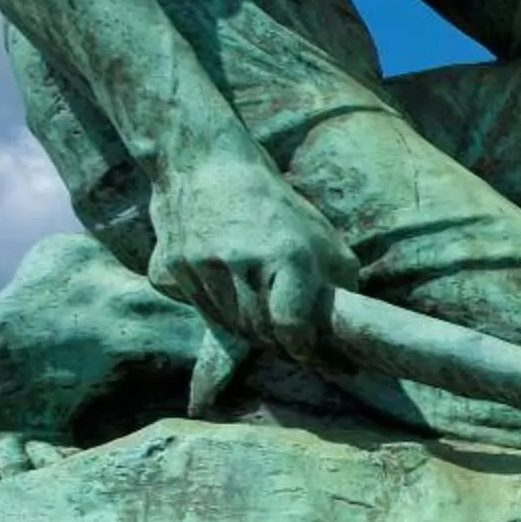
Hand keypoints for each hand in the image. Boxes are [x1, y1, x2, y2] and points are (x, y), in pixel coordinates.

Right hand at [145, 144, 357, 355]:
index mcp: (288, 254)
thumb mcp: (322, 237)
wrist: (206, 165)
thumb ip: (338, 281)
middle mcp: (243, 261)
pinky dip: (223, 317)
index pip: (292, 326)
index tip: (315, 356)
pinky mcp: (175, 267)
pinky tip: (237, 307)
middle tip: (295, 347)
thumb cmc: (274, 205)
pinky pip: (202, 310)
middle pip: (260, 330)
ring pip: (229, 325)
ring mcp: (204, 265)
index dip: (305, 349)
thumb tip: (346, 328)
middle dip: (280, 345)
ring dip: (251, 335)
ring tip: (268, 329)